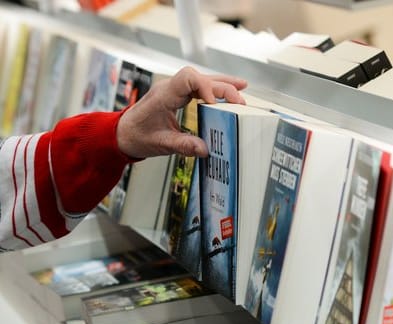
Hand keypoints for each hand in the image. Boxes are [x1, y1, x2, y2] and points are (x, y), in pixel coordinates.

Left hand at [116, 66, 246, 158]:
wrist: (123, 133)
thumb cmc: (137, 136)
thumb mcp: (160, 144)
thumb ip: (183, 145)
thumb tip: (205, 149)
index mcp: (164, 95)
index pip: (188, 78)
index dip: (206, 87)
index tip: (215, 104)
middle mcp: (170, 87)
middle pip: (201, 78)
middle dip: (222, 88)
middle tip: (240, 103)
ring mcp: (175, 89)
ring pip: (202, 79)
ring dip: (223, 83)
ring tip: (243, 88)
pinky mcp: (179, 95)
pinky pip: (200, 86)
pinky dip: (216, 88)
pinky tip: (231, 90)